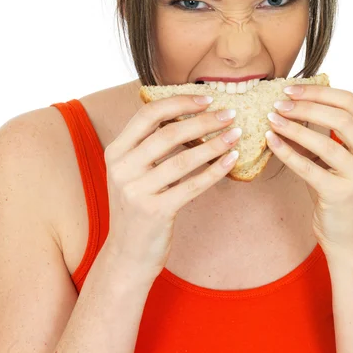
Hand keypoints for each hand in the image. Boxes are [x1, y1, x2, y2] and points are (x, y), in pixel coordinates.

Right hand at [103, 95, 241, 282]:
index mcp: (116, 151)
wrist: (127, 254)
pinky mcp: (155, 211)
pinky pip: (192, 185)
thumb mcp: (131, 171)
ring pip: (184, 159)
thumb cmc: (137, 205)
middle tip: (230, 114)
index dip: (179, 102)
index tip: (207, 98)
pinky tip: (232, 159)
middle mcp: (122, 168)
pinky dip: (215, 170)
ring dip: (215, 144)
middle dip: (204, 120)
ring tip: (237, 134)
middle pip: (168, 134)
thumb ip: (147, 145)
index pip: (148, 114)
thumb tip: (187, 113)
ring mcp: (136, 191)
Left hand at [265, 85, 352, 252]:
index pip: (350, 102)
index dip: (319, 91)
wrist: (348, 235)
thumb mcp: (336, 156)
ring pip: (325, 142)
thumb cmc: (336, 188)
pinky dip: (287, 152)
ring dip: (294, 128)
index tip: (290, 89)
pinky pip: (309, 168)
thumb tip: (290, 102)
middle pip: (341, 117)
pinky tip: (270, 141)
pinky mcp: (341, 195)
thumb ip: (323, 131)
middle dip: (306, 106)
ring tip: (271, 119)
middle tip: (278, 104)